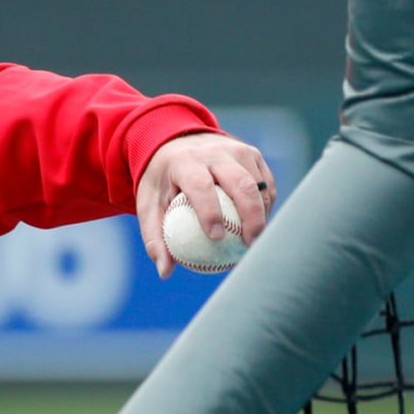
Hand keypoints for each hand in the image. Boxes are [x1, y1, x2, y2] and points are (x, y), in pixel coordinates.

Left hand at [136, 131, 275, 278]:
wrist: (175, 142)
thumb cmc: (162, 181)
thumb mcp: (148, 204)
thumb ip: (155, 237)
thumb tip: (165, 271)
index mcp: (185, 161)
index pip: (201, 185)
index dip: (210, 211)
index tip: (216, 238)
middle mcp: (214, 152)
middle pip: (240, 183)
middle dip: (250, 215)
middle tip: (249, 244)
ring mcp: (237, 150)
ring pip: (258, 184)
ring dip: (261, 213)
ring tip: (256, 239)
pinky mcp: (252, 154)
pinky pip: (265, 183)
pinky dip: (265, 204)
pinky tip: (259, 225)